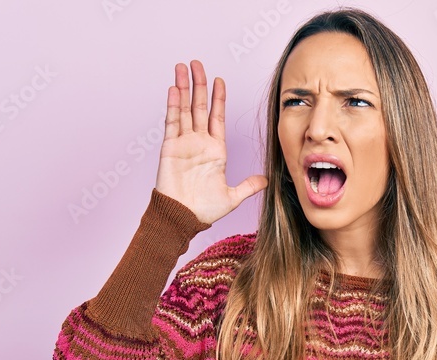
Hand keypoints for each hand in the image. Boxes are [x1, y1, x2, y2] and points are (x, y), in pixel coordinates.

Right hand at [154, 60, 266, 224]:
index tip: (219, 80)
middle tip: (198, 63)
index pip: (217, 117)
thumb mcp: (233, 197)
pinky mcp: (170, 148)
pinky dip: (172, 105)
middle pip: (198, 107)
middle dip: (199, 85)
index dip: (218, 98)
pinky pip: (172, 123)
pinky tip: (173, 89)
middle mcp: (199, 143)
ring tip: (182, 67)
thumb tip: (266, 180)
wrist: (183, 218)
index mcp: (215, 150)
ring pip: (183, 109)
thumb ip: (249, 186)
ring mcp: (183, 143)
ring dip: (183, 88)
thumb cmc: (204, 210)